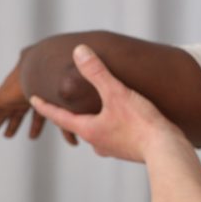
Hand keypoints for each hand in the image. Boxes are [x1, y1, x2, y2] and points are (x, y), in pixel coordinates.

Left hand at [0, 57, 77, 144]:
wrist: (38, 72)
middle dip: (13, 125)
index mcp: (41, 100)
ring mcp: (13, 98)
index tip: (32, 137)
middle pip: (18, 115)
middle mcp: (26, 99)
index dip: (35, 128)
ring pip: (4, 112)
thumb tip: (75, 143)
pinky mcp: (1, 98)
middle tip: (7, 135)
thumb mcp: (59, 112)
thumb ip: (65, 127)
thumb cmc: (52, 90)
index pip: (37, 116)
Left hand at [29, 44, 183, 162]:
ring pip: (99, 133)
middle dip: (74, 115)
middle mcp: (98, 142)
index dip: (45, 106)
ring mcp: (114, 149)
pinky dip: (115, 128)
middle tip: (67, 105)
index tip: (34, 100)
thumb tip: (79, 51)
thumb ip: (97, 72)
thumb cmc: (141, 123)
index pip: (60, 117)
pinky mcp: (131, 151)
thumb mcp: (117, 92)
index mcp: (89, 129)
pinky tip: (125, 124)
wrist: (166, 150)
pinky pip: (117, 138)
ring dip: (97, 122)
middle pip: (79, 126)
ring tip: (100, 113)